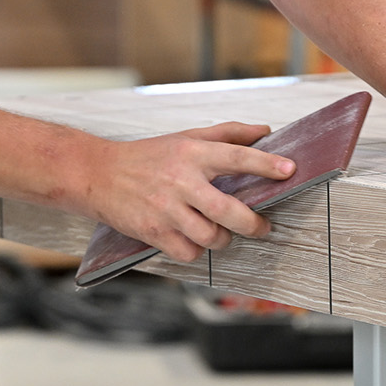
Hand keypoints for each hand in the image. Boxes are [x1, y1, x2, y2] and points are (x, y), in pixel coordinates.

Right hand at [88, 121, 294, 262]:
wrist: (97, 174)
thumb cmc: (146, 156)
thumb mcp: (186, 137)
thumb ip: (228, 134)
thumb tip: (265, 132)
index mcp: (191, 153)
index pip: (236, 156)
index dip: (266, 164)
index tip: (289, 170)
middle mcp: (181, 181)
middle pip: (229, 210)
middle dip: (253, 224)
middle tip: (263, 227)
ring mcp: (166, 209)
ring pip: (211, 237)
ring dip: (223, 240)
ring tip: (223, 233)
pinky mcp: (153, 232)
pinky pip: (188, 253)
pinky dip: (196, 251)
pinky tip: (193, 239)